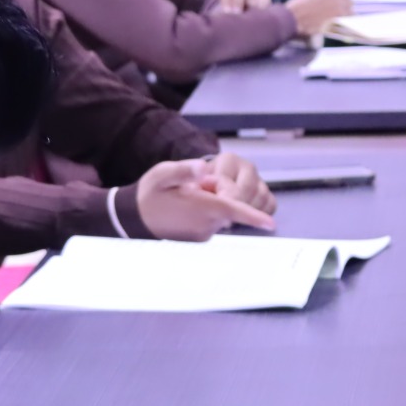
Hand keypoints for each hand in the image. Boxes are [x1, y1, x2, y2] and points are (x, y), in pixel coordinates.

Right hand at [135, 158, 277, 238]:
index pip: (232, 209)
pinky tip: (188, 205)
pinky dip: (208, 210)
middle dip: (222, 191)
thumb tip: (203, 167)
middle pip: (230, 205)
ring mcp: (204, 233)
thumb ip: (185, 170)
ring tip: (188, 195)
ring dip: (214, 201)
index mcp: (199, 207)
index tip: (270, 223)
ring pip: (223, 212)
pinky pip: (215, 220)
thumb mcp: (163, 174)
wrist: (135, 218)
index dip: (253, 216)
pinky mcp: (202, 237)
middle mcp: (206, 224)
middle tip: (195, 185)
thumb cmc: (150, 194)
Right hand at [287, 0, 354, 36]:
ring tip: (338, 22)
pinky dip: (343, 26)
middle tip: (340, 14)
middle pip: (350, 2)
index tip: (340, 3)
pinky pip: (346, 23)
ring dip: (345, 17)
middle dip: (346, 7)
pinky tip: (337, 28)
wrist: (292, 18)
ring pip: (350, 13)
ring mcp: (339, 8)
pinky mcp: (337, 20)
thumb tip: (331, 4)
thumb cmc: (297, 7)